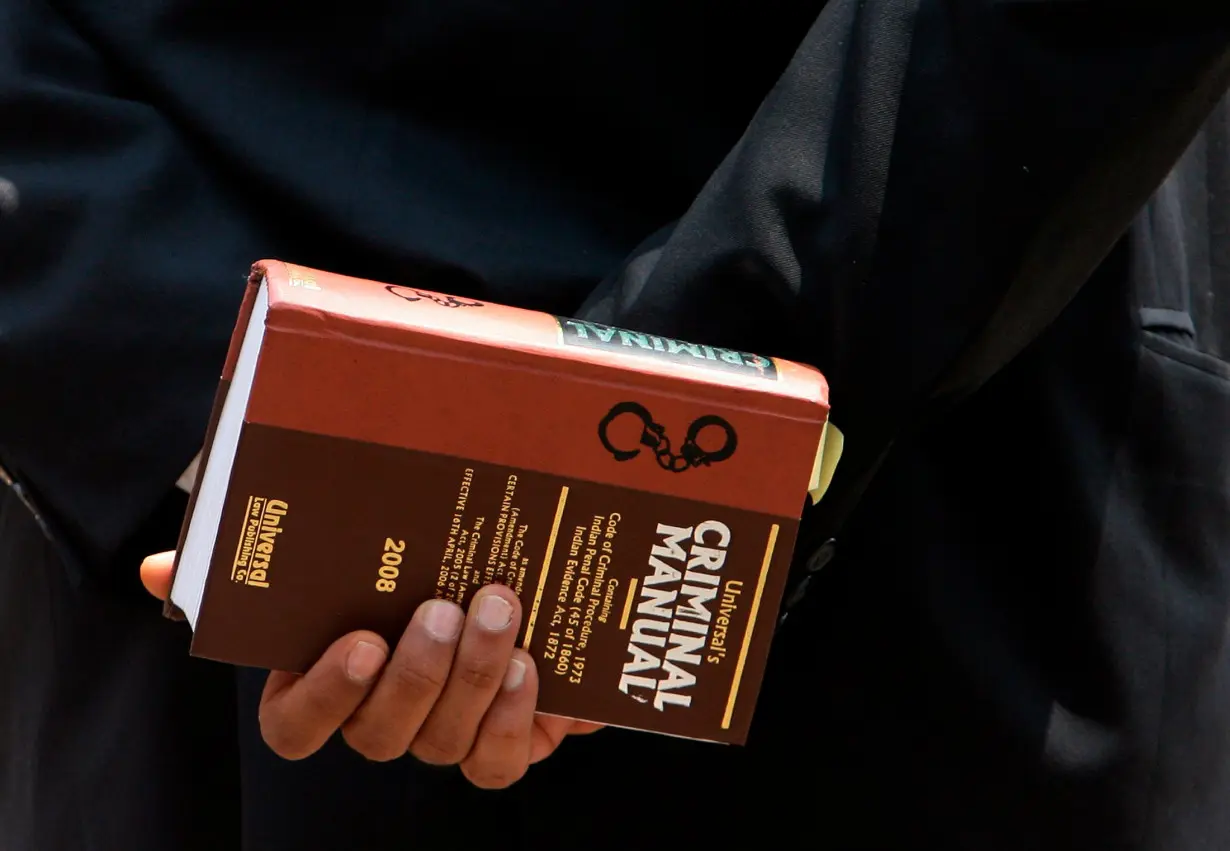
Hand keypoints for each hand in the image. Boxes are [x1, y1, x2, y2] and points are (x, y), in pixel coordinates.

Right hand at [141, 552, 600, 787]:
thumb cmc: (412, 571)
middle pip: (378, 732)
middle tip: (442, 608)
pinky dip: (512, 717)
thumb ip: (257, 566)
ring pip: (442, 739)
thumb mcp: (344, 553)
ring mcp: (438, 739)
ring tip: (498, 609)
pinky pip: (496, 762)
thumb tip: (158, 571)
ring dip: (471, 675)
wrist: (514, 583)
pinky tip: (526, 665)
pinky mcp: (498, 746)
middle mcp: (378, 721)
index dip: (323, 696)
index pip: (294, 727)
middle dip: (415, 673)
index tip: (358, 642)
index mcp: (326, 684)